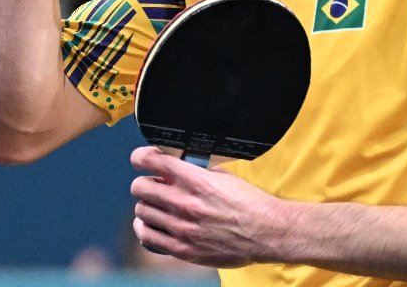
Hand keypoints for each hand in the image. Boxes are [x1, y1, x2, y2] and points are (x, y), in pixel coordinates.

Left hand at [129, 146, 282, 268]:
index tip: (141, 159)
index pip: (151, 161)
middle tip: (153, 185)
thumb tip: (179, 168)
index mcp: (195, 180)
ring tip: (157, 207)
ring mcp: (181, 227)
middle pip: (139, 187)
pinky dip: (145, 228)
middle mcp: (184, 202)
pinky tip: (152, 224)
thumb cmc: (250, 204)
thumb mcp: (224, 177)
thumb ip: (198, 172)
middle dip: (144, 183)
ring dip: (147, 206)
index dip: (140, 157)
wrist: (266, 233)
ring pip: (141, 211)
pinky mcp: (182, 248)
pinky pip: (148, 236)